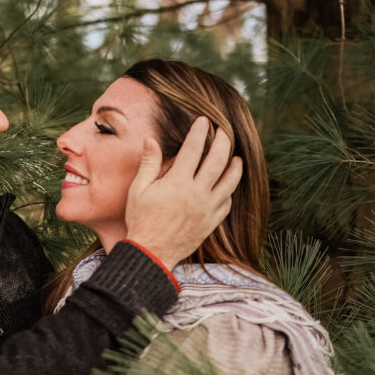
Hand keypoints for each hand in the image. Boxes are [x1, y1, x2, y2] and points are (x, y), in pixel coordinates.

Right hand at [124, 117, 241, 269]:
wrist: (151, 253)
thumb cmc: (141, 220)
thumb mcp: (138, 190)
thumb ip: (149, 163)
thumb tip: (151, 140)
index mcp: (177, 182)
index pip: (193, 149)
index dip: (199, 132)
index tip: (203, 121)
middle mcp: (197, 193)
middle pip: (217, 161)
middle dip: (222, 142)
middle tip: (224, 132)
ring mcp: (207, 208)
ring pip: (229, 182)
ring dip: (235, 166)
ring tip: (236, 157)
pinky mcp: (211, 222)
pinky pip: (227, 203)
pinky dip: (229, 191)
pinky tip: (228, 185)